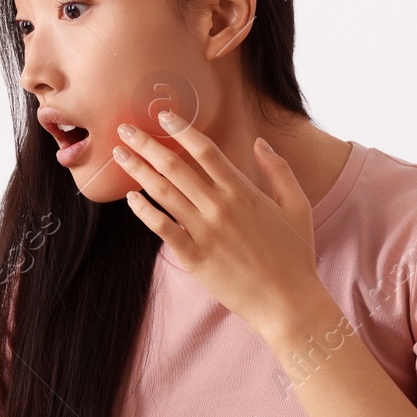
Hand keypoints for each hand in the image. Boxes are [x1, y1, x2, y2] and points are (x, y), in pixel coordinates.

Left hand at [113, 109, 328, 342]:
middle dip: (146, 144)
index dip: (180, 129)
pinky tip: (130, 198)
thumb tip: (260, 142)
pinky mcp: (194, 257)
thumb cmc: (295, 254)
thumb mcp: (297, 205)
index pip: (205, 150)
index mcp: (243, 191)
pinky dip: (144, 211)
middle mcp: (220, 207)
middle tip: (124, 128)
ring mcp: (205, 232)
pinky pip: (162, 229)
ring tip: (119, 155)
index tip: (162, 114)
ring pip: (163, 193)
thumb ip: (279, 170)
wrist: (287, 301)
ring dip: (138, 171)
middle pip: (175, 166)